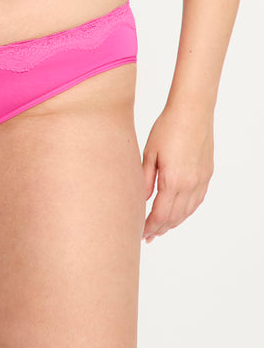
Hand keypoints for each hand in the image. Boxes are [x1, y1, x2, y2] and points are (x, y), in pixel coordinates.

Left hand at [141, 100, 214, 243]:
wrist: (192, 112)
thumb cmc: (167, 128)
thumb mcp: (149, 153)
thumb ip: (145, 179)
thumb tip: (140, 200)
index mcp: (173, 181)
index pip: (161, 215)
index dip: (150, 227)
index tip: (142, 234)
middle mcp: (190, 185)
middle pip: (175, 217)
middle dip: (161, 229)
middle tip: (149, 236)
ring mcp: (201, 180)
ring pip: (187, 211)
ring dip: (174, 222)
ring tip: (161, 227)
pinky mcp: (207, 174)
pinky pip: (197, 201)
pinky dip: (186, 211)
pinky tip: (179, 212)